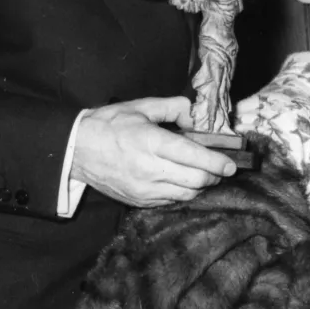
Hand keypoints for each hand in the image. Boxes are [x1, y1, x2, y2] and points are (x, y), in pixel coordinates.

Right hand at [72, 96, 235, 206]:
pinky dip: (183, 193)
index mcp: (152, 142)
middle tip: (220, 168)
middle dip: (214, 176)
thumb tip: (196, 116)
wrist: (77, 150)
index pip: (195, 157)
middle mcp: (150, 169)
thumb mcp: (142, 107)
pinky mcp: (138, 201)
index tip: (232, 165)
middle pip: (197, 180)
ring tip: (203, 174)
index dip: (218, 163)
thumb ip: (174, 107)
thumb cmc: (110, 125)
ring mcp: (144, 189)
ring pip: (187, 194)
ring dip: (201, 186)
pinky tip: (182, 181)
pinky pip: (171, 202)